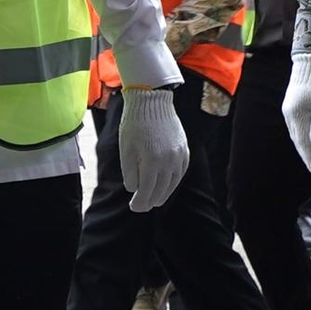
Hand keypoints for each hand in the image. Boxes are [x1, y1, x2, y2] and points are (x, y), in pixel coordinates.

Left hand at [116, 86, 190, 211]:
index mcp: (152, 161)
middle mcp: (169, 161)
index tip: (134, 208)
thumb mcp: (126, 149)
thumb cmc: (134, 124)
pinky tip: (167, 185)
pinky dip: (173, 181)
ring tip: (155, 200)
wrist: (152, 101)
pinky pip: (180, 171)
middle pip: (161, 189)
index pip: (146, 190)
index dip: (140, 202)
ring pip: (172, 182)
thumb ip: (130, 172)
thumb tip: (134, 189)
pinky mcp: (184, 149)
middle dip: (151, 200)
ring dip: (164, 193)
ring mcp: (179, 155)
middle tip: (142, 207)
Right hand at [282, 54, 310, 179]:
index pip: (304, 143)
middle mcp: (290, 115)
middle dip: (307, 156)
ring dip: (305, 147)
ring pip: (297, 133)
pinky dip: (303, 136)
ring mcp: (290, 110)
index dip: (310, 158)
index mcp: (297, 116)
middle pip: (298, 140)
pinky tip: (309, 139)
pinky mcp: (294, 105)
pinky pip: (298, 126)